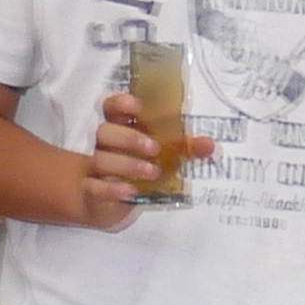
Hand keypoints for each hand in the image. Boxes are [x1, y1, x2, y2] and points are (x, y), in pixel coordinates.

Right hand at [88, 91, 214, 227]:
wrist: (114, 200)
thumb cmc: (140, 165)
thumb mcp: (165, 155)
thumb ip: (185, 148)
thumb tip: (211, 146)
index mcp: (120, 127)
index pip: (111, 108)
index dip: (120, 104)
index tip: (137, 106)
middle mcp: (105, 145)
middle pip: (104, 132)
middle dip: (129, 138)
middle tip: (154, 148)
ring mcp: (96, 167)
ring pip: (101, 159)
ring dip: (127, 164)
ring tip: (152, 172)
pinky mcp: (93, 190)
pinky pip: (95, 187)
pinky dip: (112, 189)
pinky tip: (130, 192)